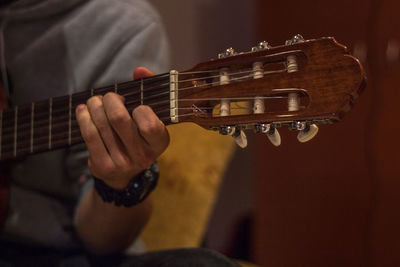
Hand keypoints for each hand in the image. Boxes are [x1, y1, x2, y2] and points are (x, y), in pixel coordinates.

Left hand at [76, 67, 168, 188]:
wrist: (125, 174)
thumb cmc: (138, 135)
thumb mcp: (150, 117)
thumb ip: (148, 90)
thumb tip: (139, 70)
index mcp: (159, 143)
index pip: (150, 124)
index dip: (140, 110)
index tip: (136, 107)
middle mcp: (143, 156)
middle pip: (119, 119)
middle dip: (110, 100)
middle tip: (109, 97)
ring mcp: (122, 163)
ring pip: (101, 124)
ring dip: (94, 105)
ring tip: (94, 102)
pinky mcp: (103, 166)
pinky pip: (89, 135)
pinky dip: (83, 117)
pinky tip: (83, 110)